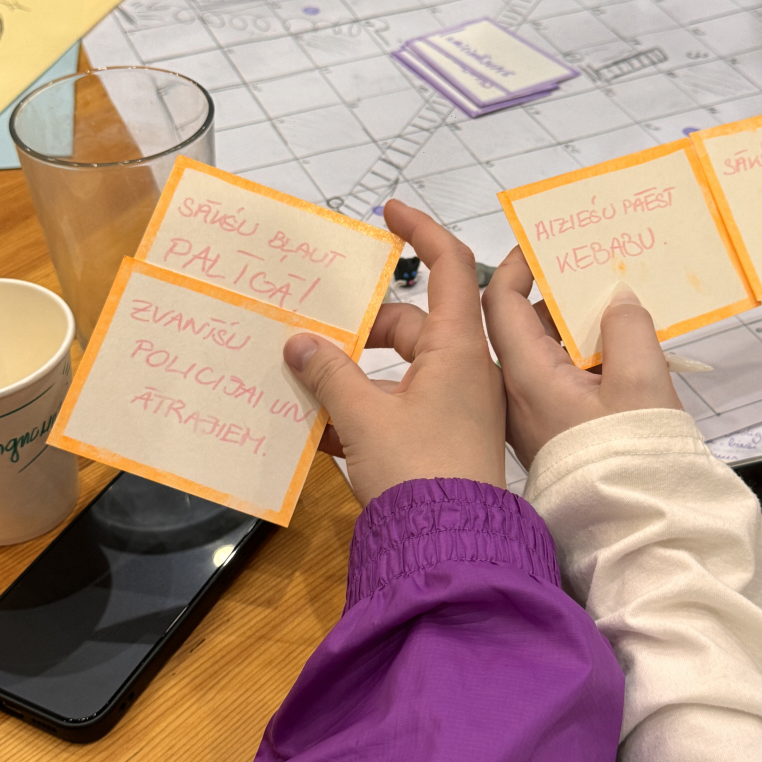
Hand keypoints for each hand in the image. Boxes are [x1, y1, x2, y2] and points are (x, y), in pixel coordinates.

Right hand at [283, 200, 505, 504]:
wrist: (451, 549)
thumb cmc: (417, 470)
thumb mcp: (365, 417)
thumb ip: (329, 373)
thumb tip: (297, 342)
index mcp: (457, 348)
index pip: (449, 266)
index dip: (421, 231)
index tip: (387, 211)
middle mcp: (464, 368)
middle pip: (409, 323)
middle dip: (361, 327)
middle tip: (311, 333)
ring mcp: (457, 404)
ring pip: (400, 369)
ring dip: (355, 373)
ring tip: (305, 382)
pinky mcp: (444, 437)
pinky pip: (400, 406)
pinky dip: (365, 410)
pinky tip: (322, 429)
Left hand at [482, 246, 681, 468]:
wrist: (629, 532)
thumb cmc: (627, 463)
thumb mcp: (640, 385)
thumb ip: (630, 330)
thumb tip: (618, 299)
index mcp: (523, 375)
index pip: (496, 302)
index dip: (512, 265)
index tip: (536, 244)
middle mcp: (514, 394)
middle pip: (515, 325)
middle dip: (548, 293)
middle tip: (584, 270)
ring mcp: (527, 417)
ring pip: (536, 353)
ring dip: (566, 326)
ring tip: (608, 306)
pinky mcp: (546, 433)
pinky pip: (551, 380)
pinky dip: (575, 357)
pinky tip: (612, 353)